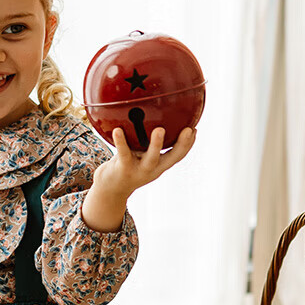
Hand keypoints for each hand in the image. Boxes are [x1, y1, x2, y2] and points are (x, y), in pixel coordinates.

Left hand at [82, 126, 196, 231]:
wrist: (110, 188)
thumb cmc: (126, 166)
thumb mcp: (139, 154)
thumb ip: (146, 141)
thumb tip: (152, 115)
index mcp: (159, 165)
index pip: (178, 155)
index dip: (189, 144)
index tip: (195, 129)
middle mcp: (152, 169)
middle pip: (171, 158)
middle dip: (182, 145)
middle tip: (189, 130)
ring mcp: (139, 170)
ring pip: (151, 158)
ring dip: (157, 144)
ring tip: (160, 130)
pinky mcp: (123, 169)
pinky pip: (124, 153)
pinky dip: (121, 141)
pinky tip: (117, 129)